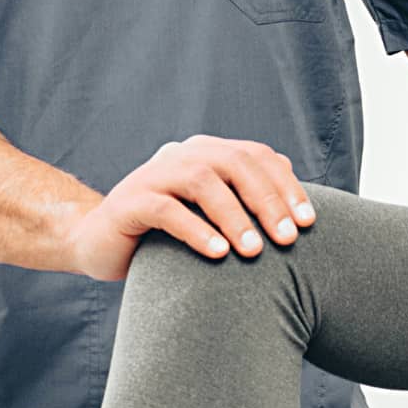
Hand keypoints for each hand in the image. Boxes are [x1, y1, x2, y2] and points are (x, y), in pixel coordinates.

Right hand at [64, 135, 315, 281]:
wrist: (99, 242)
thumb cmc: (165, 236)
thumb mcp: (210, 218)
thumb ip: (244, 206)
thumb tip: (297, 211)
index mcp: (207, 154)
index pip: (257, 157)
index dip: (286, 187)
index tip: (308, 224)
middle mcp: (182, 155)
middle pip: (234, 162)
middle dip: (266, 200)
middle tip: (286, 240)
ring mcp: (153, 175)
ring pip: (202, 182)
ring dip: (234, 216)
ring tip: (254, 251)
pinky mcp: (129, 201)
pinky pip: (167, 210)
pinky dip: (196, 230)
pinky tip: (217, 254)